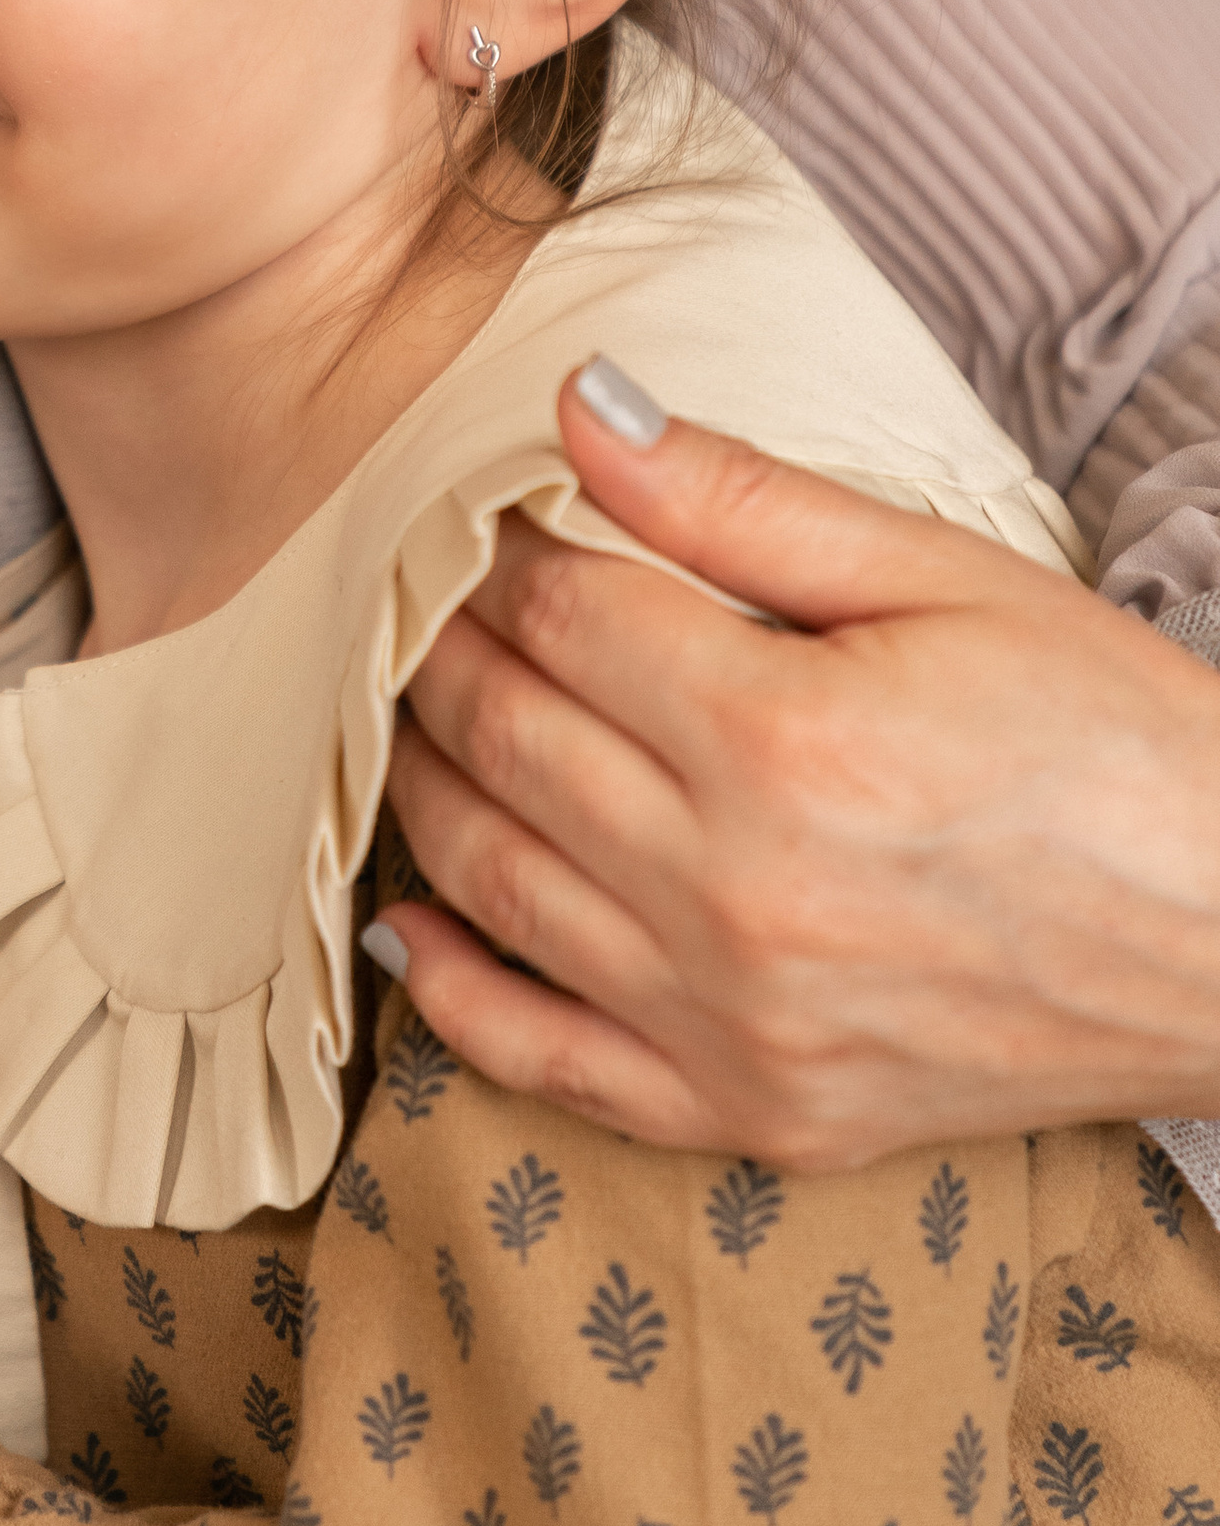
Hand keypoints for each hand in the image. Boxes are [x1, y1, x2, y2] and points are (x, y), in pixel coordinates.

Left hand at [383, 364, 1219, 1167]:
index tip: (485, 516)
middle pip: (506, 740)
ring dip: (427, 784)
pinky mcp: (756, 1117)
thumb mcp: (946, 577)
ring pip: (494, 884)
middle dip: (444, 650)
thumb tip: (574, 408)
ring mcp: (737, 1025)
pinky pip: (547, 1063)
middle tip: (426, 596)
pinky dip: (452, 996)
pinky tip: (411, 926)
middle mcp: (737, 897)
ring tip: (417, 712)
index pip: (557, 616)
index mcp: (784, 741)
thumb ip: (741, 497)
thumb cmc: (1113, 739)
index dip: (498, 551)